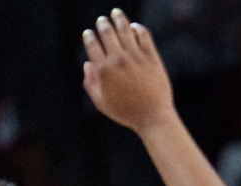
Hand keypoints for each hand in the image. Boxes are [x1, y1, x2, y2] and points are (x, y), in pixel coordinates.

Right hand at [82, 8, 175, 133]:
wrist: (152, 117)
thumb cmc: (125, 112)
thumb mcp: (101, 103)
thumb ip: (91, 83)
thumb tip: (88, 64)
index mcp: (104, 70)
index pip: (92, 44)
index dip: (88, 36)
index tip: (89, 33)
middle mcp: (118, 60)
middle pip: (107, 32)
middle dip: (102, 24)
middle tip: (102, 21)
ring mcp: (136, 57)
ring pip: (125, 29)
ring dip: (119, 18)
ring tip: (116, 14)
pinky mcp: (151, 57)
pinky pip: (144, 36)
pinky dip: (137, 28)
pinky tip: (134, 27)